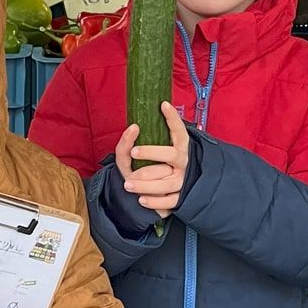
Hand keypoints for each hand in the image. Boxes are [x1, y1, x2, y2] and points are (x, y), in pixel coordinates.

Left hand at [112, 102, 189, 218]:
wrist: (148, 199)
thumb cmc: (140, 172)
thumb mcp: (128, 157)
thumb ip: (126, 143)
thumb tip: (133, 128)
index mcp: (176, 148)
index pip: (178, 132)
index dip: (173, 119)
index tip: (163, 105)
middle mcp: (182, 163)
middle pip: (172, 155)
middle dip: (152, 152)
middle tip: (134, 151)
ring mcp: (182, 182)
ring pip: (167, 182)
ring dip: (146, 183)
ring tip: (128, 183)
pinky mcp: (178, 198)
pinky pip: (169, 201)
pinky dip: (154, 201)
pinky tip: (141, 199)